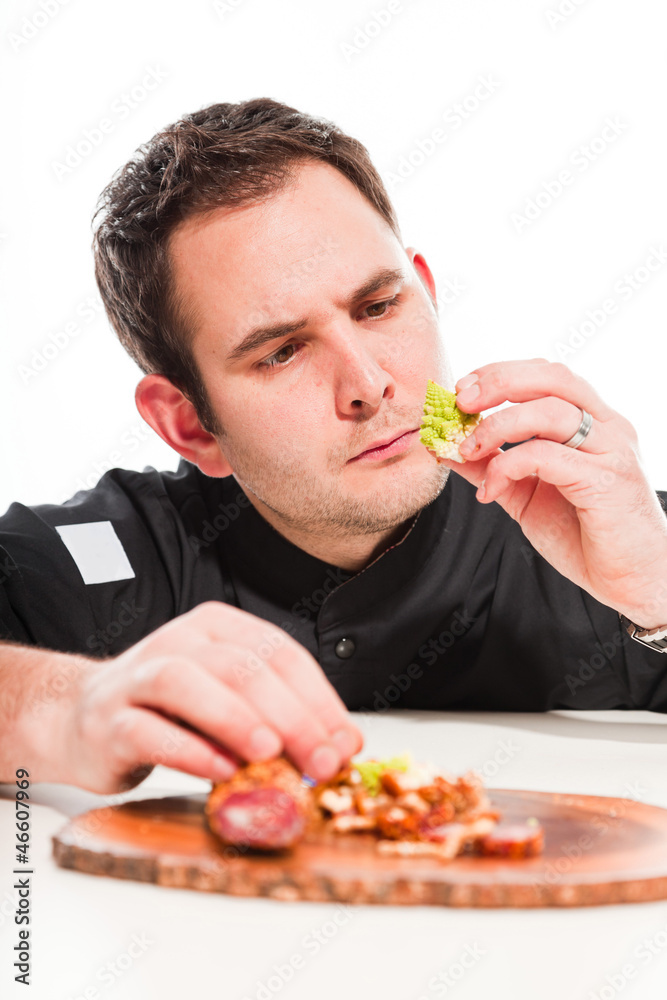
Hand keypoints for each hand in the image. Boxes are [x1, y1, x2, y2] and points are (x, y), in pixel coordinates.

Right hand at [60, 602, 362, 793]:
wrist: (83, 720)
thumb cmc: (171, 713)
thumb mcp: (233, 704)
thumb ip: (285, 716)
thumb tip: (344, 744)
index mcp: (217, 628)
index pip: (280, 654)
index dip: (318, 699)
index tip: (343, 744)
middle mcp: (177, 641)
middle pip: (241, 667)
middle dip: (290, 716)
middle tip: (321, 760)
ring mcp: (137, 678)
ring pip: (186, 683)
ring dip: (234, 718)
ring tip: (270, 752)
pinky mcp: (108, 721)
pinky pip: (148, 730)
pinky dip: (188, 750)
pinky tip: (221, 771)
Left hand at [437, 359, 666, 625]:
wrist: (634, 582)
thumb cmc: (587, 536)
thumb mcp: (526, 496)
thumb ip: (492, 467)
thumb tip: (445, 447)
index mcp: (594, 422)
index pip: (548, 375)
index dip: (502, 374)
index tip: (462, 392)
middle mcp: (608, 427)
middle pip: (552, 378)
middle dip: (498, 381)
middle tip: (460, 402)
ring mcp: (612, 451)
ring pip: (549, 412)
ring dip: (496, 426)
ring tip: (467, 451)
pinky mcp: (606, 481)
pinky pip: (546, 456)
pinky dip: (507, 466)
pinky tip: (491, 490)